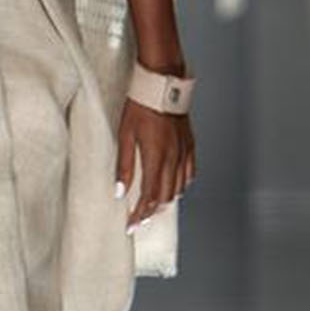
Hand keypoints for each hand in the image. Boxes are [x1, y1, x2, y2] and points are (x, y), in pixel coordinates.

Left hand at [115, 98, 195, 232]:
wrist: (162, 84)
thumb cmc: (140, 105)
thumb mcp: (125, 134)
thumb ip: (124, 165)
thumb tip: (119, 191)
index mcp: (156, 157)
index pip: (148, 196)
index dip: (139, 214)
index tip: (131, 226)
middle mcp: (173, 159)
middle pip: (164, 197)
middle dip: (150, 212)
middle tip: (139, 219)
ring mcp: (184, 152)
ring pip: (178, 188)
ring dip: (165, 201)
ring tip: (152, 206)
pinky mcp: (190, 145)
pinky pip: (189, 173)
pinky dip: (181, 185)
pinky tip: (174, 187)